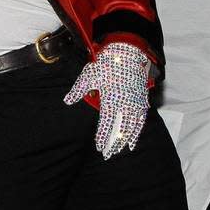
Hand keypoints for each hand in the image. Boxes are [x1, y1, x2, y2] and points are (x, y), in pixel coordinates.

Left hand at [64, 42, 149, 159]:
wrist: (127, 54)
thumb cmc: (106, 65)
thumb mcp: (89, 75)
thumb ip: (79, 90)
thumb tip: (67, 101)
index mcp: (110, 99)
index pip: (106, 123)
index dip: (102, 136)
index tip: (98, 147)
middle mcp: (124, 103)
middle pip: (120, 129)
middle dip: (113, 144)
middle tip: (107, 155)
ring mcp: (135, 103)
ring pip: (131, 127)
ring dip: (125, 141)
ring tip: (119, 151)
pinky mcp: (141, 101)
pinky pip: (141, 120)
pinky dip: (137, 132)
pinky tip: (133, 141)